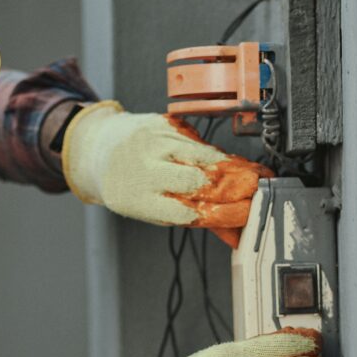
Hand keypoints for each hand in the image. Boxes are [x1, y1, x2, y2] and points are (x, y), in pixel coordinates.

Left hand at [61, 101, 271, 246]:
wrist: (100, 147)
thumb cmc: (129, 186)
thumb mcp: (153, 210)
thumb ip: (193, 219)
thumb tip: (234, 233)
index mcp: (139, 200)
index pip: (188, 211)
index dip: (222, 213)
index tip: (246, 214)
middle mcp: (144, 169)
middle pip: (199, 180)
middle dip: (233, 187)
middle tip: (257, 191)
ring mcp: (153, 142)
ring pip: (204, 156)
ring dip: (232, 167)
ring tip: (252, 176)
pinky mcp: (163, 123)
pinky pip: (198, 139)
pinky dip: (215, 152)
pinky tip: (226, 160)